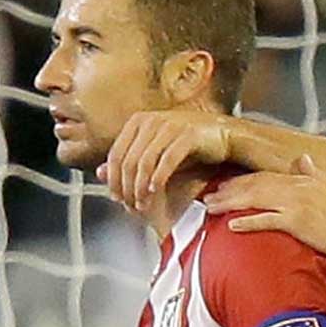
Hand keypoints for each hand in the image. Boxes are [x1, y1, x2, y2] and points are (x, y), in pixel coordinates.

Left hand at [99, 110, 232, 214]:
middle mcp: (151, 120)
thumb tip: (99, 173)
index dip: (113, 180)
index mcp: (138, 121)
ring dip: (141, 187)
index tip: (117, 199)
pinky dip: (158, 178)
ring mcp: (169, 126)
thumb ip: (130, 162)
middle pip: (128, 160)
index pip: (115, 154)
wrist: (226, 135)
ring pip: (144, 162)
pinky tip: (156, 191)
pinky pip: (166, 160)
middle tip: (130, 206)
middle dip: (126, 188)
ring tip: (143, 204)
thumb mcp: (156, 153)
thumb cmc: (191, 145)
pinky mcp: (188, 135)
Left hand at [203, 156, 325, 260]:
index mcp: (305, 179)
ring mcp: (296, 204)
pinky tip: (231, 226)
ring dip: (230, 203)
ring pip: (254, 199)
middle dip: (229, 189)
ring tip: (211, 208)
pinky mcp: (298, 222)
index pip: (267, 176)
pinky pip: (266, 221)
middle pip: (255, 184)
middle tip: (209, 196)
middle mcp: (297, 187)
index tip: (228, 184)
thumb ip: (317, 173)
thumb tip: (304, 159)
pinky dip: (247, 222)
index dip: (244, 180)